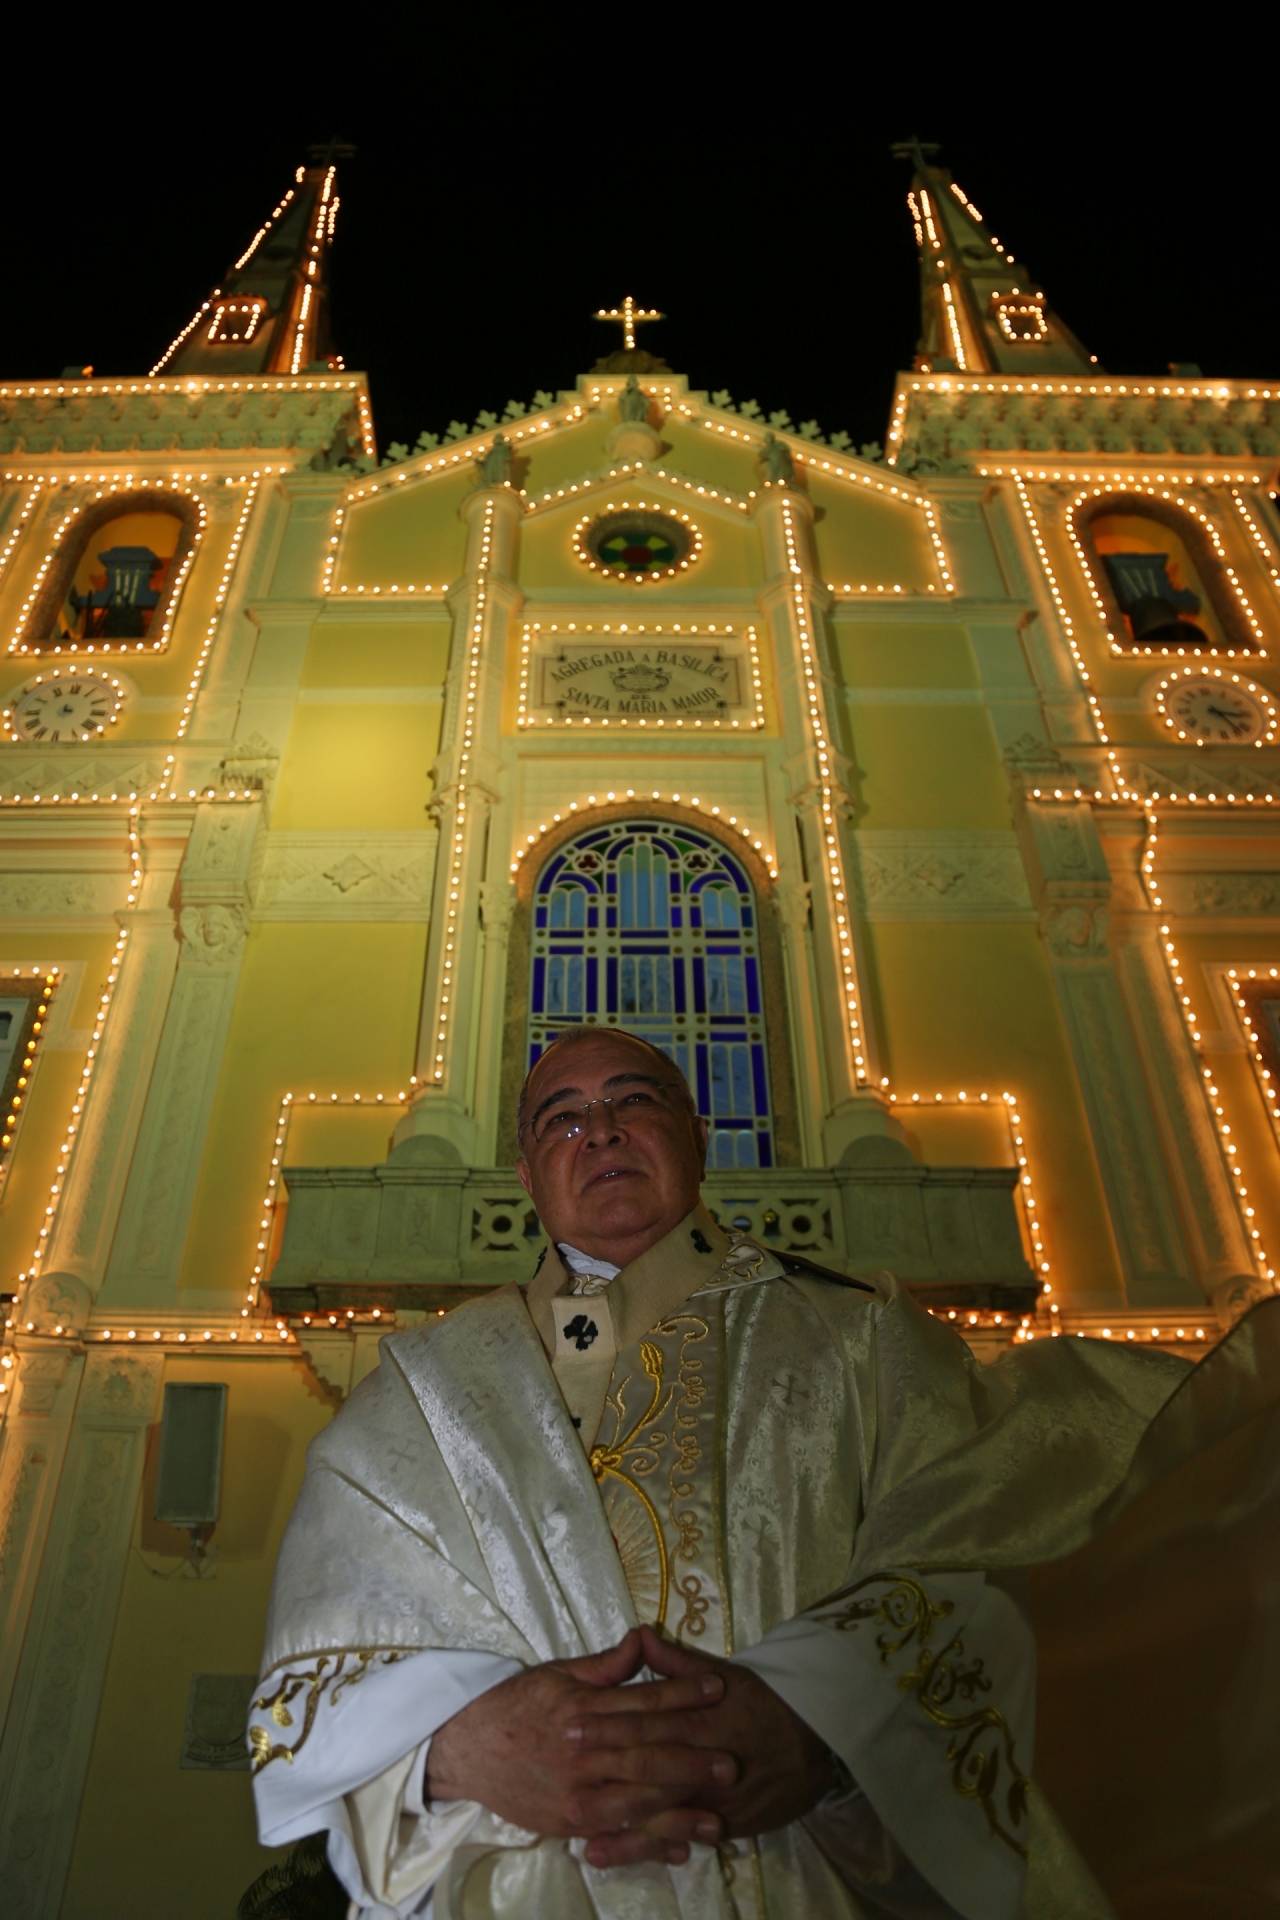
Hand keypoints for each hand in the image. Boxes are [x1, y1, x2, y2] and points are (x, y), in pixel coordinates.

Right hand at [426, 1628, 732, 1866]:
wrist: (466, 1748)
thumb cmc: (516, 1705)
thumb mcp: (557, 1673)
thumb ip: (604, 1666)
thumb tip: (643, 1640)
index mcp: (582, 1708)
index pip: (640, 1700)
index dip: (681, 1693)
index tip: (718, 1688)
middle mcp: (582, 1751)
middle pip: (644, 1755)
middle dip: (690, 1760)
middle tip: (732, 1764)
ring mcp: (575, 1792)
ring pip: (635, 1801)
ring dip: (679, 1812)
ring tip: (718, 1819)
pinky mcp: (569, 1822)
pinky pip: (616, 1832)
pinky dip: (648, 1842)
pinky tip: (679, 1849)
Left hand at [569, 1627, 833, 1864]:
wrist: (817, 1743)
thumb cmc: (763, 1703)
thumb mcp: (724, 1673)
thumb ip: (678, 1662)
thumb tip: (639, 1635)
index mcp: (704, 1718)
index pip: (649, 1720)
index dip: (609, 1722)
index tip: (571, 1721)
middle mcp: (706, 1759)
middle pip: (649, 1764)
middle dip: (604, 1764)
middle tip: (563, 1761)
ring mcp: (715, 1797)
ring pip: (662, 1812)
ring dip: (619, 1824)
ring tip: (579, 1834)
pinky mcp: (724, 1824)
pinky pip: (680, 1838)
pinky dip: (646, 1848)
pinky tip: (614, 1854)